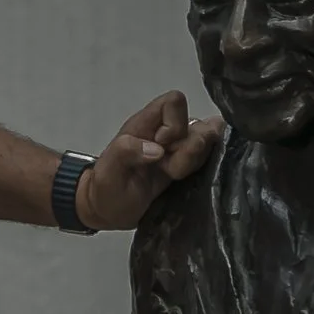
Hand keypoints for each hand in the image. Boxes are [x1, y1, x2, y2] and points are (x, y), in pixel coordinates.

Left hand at [78, 90, 222, 230]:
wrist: (109, 212)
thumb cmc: (105, 189)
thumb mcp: (107, 172)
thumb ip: (126, 152)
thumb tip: (158, 150)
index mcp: (145, 124)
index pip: (174, 101)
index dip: (175, 123)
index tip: (162, 147)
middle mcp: (165, 131)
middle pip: (198, 123)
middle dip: (189, 148)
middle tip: (168, 168)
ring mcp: (178, 148)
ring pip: (206, 140)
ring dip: (194, 160)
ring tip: (173, 175)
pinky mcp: (186, 164)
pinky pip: (207, 157)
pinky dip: (200, 168)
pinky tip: (181, 179)